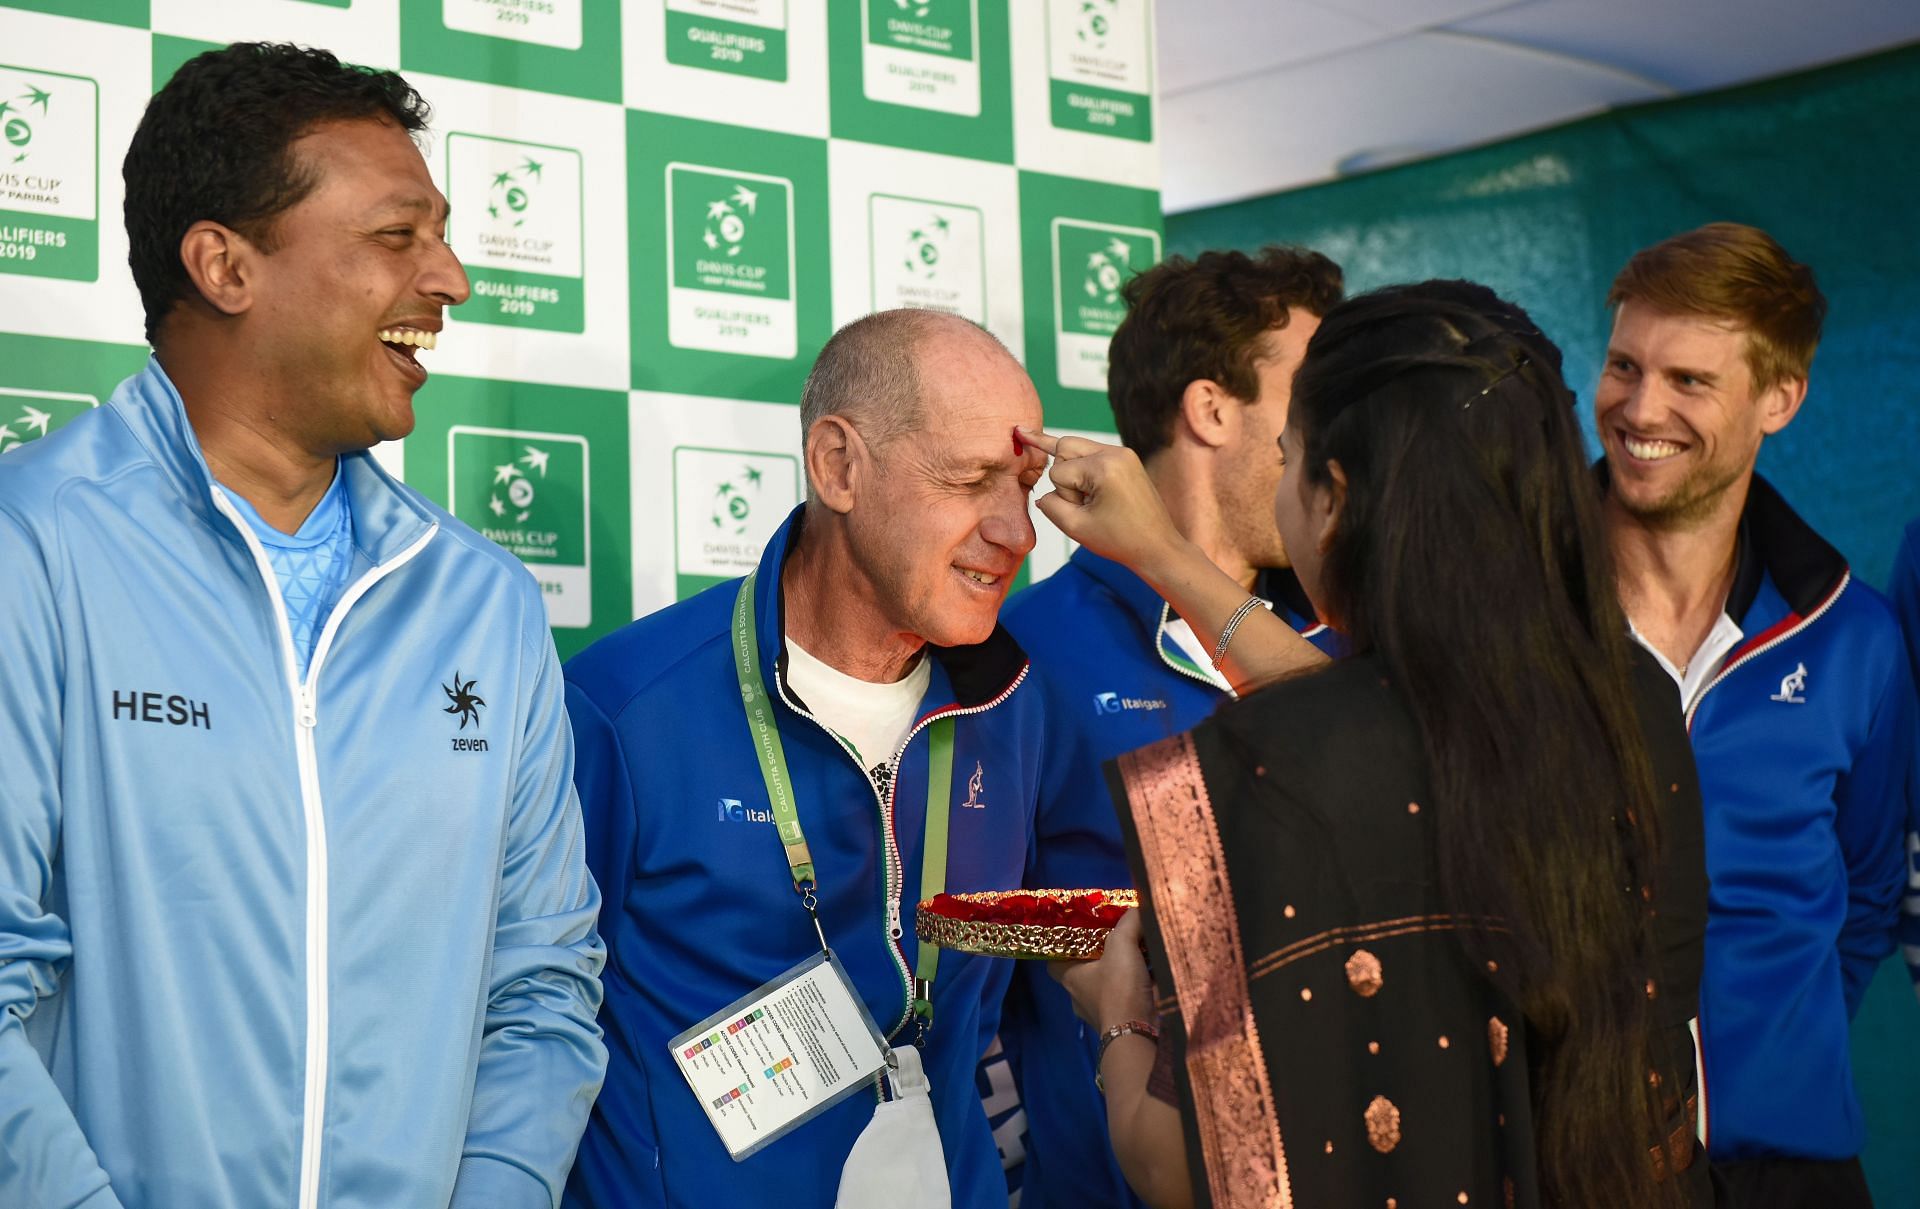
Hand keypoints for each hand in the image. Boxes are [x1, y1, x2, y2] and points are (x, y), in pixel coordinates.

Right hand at [1018, 428, 1188, 580]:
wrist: (1157, 547)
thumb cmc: (1121, 540)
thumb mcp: (1076, 527)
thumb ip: (1049, 505)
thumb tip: (1043, 493)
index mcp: (1105, 466)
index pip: (1058, 470)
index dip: (1064, 496)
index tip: (1087, 513)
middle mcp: (1116, 452)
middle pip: (1065, 447)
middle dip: (1065, 475)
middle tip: (1082, 502)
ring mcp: (1123, 453)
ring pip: (1077, 449)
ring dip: (1076, 475)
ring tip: (1093, 500)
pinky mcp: (1126, 459)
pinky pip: (1092, 455)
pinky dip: (1084, 468)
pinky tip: (1043, 439)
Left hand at [1050, 908, 1154, 1031]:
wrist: (1138, 1034)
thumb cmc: (1119, 988)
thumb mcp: (1122, 945)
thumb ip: (1129, 922)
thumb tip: (1138, 906)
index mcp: (1070, 977)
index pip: (1056, 957)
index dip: (1066, 942)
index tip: (1082, 930)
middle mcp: (1080, 996)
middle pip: (1086, 968)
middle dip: (1103, 955)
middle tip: (1119, 938)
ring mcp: (1100, 1011)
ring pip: (1109, 984)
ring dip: (1124, 971)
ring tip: (1143, 952)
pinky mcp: (1121, 1021)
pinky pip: (1128, 998)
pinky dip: (1140, 986)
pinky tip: (1157, 973)